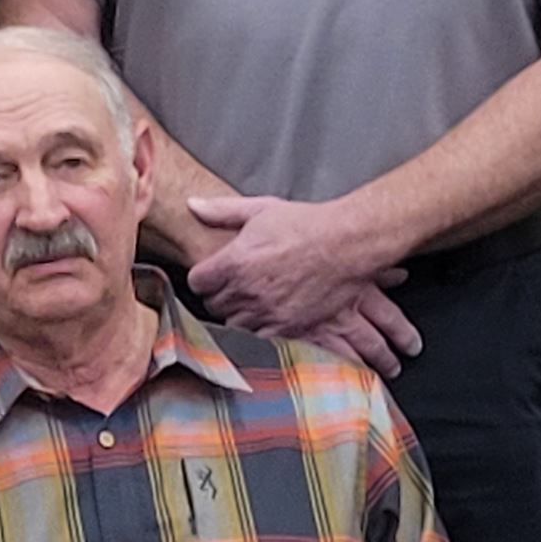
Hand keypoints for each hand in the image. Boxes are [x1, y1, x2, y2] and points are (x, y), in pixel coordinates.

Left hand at [183, 196, 419, 371]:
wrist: (348, 245)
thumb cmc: (306, 224)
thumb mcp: (261, 209)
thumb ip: (222, 211)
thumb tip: (192, 205)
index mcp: (234, 262)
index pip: (197, 282)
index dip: (203, 278)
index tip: (212, 274)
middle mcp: (246, 291)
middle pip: (213, 306)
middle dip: (219, 296)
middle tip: (233, 286)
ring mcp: (267, 312)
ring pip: (234, 324)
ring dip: (238, 313)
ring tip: (252, 299)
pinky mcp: (288, 327)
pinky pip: (260, 336)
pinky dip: (261, 326)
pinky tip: (269, 311)